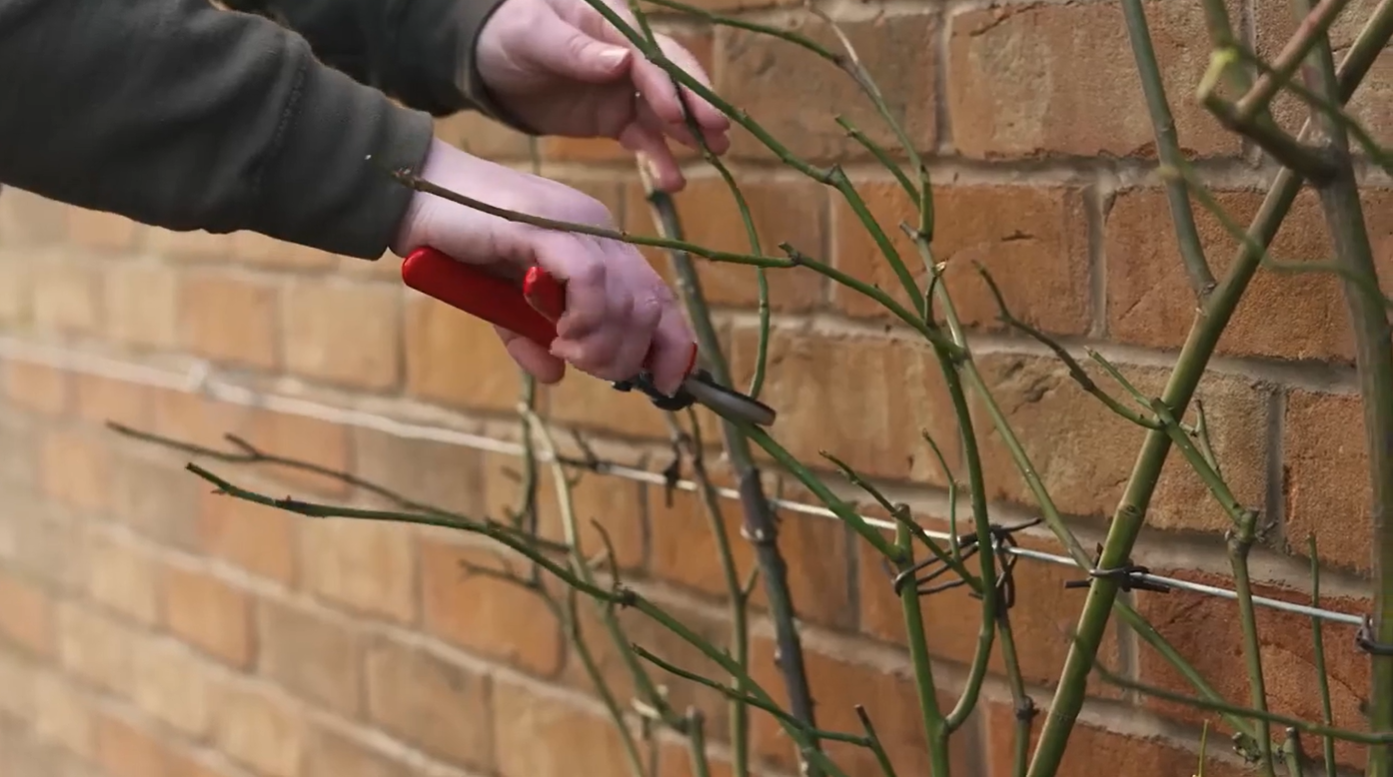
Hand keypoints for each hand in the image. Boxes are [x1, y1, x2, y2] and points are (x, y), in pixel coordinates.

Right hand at [392, 138, 695, 393]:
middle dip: (632, 352)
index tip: (667, 383)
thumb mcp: (502, 304)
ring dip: (604, 343)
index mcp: (598, 243)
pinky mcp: (549, 228)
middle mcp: (599, 230)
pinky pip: (590, 281)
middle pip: (652, 303)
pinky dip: (584, 318)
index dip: (673, 344)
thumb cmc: (457, 245)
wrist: (413, 198)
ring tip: (567, 350)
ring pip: (626, 298)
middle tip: (596, 370)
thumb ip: (532, 337)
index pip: (658, 295)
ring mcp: (577, 226)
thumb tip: (556, 375)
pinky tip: (559, 334)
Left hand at [474, 0, 729, 191]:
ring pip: (665, 113)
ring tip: (713, 158)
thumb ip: (576, 50)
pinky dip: (659, 159)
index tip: (679, 114)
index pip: (650, 55)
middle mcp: (629, 54)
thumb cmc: (507, 30)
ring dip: (689, 136)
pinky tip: (673, 181)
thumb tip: (622, 61)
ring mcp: (624, 88)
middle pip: (671, 80)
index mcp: (613, 22)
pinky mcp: (615, 118)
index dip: (667, 84)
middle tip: (720, 134)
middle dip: (696, 107)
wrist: (485, 58)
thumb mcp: (534, 34)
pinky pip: (644, 138)